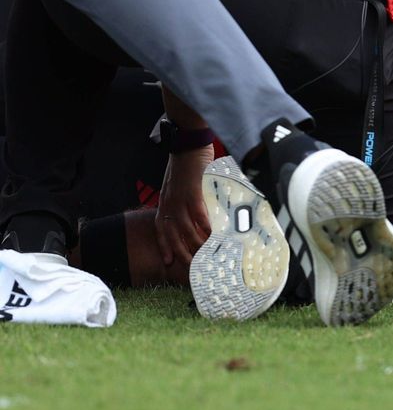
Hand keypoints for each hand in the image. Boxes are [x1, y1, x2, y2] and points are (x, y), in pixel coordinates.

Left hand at [154, 144, 213, 269]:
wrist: (187, 143)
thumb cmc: (186, 162)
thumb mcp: (178, 184)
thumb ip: (184, 198)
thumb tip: (197, 211)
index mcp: (165, 201)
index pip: (161, 228)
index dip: (164, 246)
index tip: (168, 261)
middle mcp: (169, 203)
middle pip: (172, 234)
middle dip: (181, 252)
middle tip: (193, 266)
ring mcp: (180, 199)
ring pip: (185, 228)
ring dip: (195, 244)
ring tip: (206, 255)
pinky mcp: (192, 192)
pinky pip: (198, 214)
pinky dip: (205, 226)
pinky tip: (213, 235)